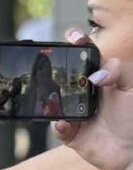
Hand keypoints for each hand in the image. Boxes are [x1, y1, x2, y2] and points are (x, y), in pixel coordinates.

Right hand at [54, 55, 132, 169]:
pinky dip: (58, 125)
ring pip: (54, 100)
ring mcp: (74, 112)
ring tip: (54, 99)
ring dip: (51, 99)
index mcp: (100, 79)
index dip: (77, 44)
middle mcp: (85, 93)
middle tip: (50, 63)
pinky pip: (57, 127)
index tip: (73, 36)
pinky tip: (64, 123)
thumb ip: (119, 71)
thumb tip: (95, 75)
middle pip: (64, 75)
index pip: (86, 57)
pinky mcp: (70, 133)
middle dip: (55, 68)